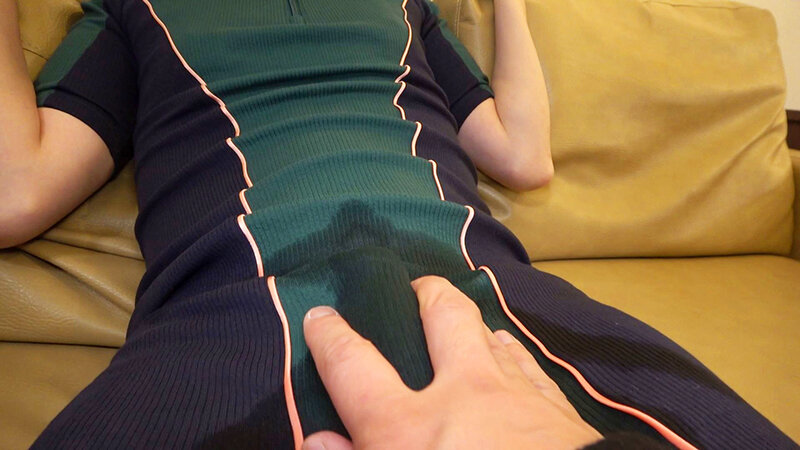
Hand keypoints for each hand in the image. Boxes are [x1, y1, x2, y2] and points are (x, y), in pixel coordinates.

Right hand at [301, 275, 601, 448]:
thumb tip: (315, 441)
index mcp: (409, 430)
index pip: (354, 369)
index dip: (331, 338)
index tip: (320, 315)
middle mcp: (462, 396)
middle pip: (444, 319)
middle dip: (426, 295)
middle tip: (415, 287)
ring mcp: (516, 396)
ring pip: (491, 335)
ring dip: (472, 322)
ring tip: (460, 318)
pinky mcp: (558, 411)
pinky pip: (529, 365)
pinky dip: (511, 352)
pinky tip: (507, 348)